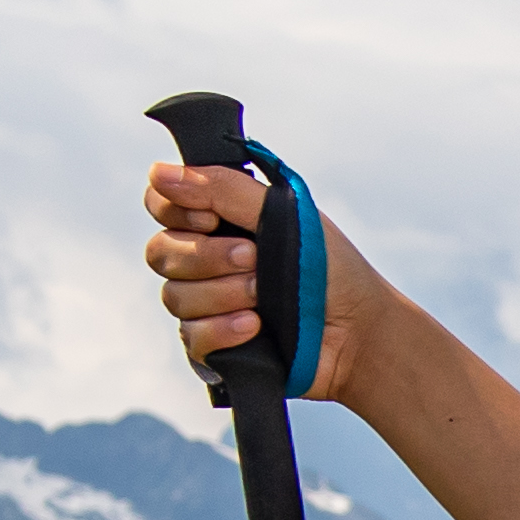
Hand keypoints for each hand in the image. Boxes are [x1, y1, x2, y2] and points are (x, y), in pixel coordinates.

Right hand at [143, 162, 407, 408]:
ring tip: (265, 296)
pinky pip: (192, 337)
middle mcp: (206, 260)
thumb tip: (158, 172)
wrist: (361, 332)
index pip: (162, 204)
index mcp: (220, 221)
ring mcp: (208, 305)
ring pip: (175, 296)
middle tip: (255, 259)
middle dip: (208, 256)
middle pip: (161, 252)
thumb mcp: (285, 214)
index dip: (174, 209)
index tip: (211, 218)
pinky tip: (255, 326)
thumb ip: (223, 190)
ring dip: (224, 293)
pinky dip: (223, 329)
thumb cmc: (331, 269)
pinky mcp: (215, 347)